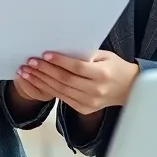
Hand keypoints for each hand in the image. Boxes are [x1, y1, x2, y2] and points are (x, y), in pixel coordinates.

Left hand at [17, 50, 138, 115]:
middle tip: (30, 62)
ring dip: (42, 81)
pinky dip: (49, 89)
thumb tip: (61, 48)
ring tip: (27, 72)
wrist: (129, 88)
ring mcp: (90, 102)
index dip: (60, 61)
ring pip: (61, 91)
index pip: (77, 68)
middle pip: (65, 80)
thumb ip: (85, 54)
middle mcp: (96, 90)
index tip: (45, 54)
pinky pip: (63, 98)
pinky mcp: (84, 109)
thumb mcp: (104, 56)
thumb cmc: (115, 67)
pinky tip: (38, 81)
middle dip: (45, 71)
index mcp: (102, 75)